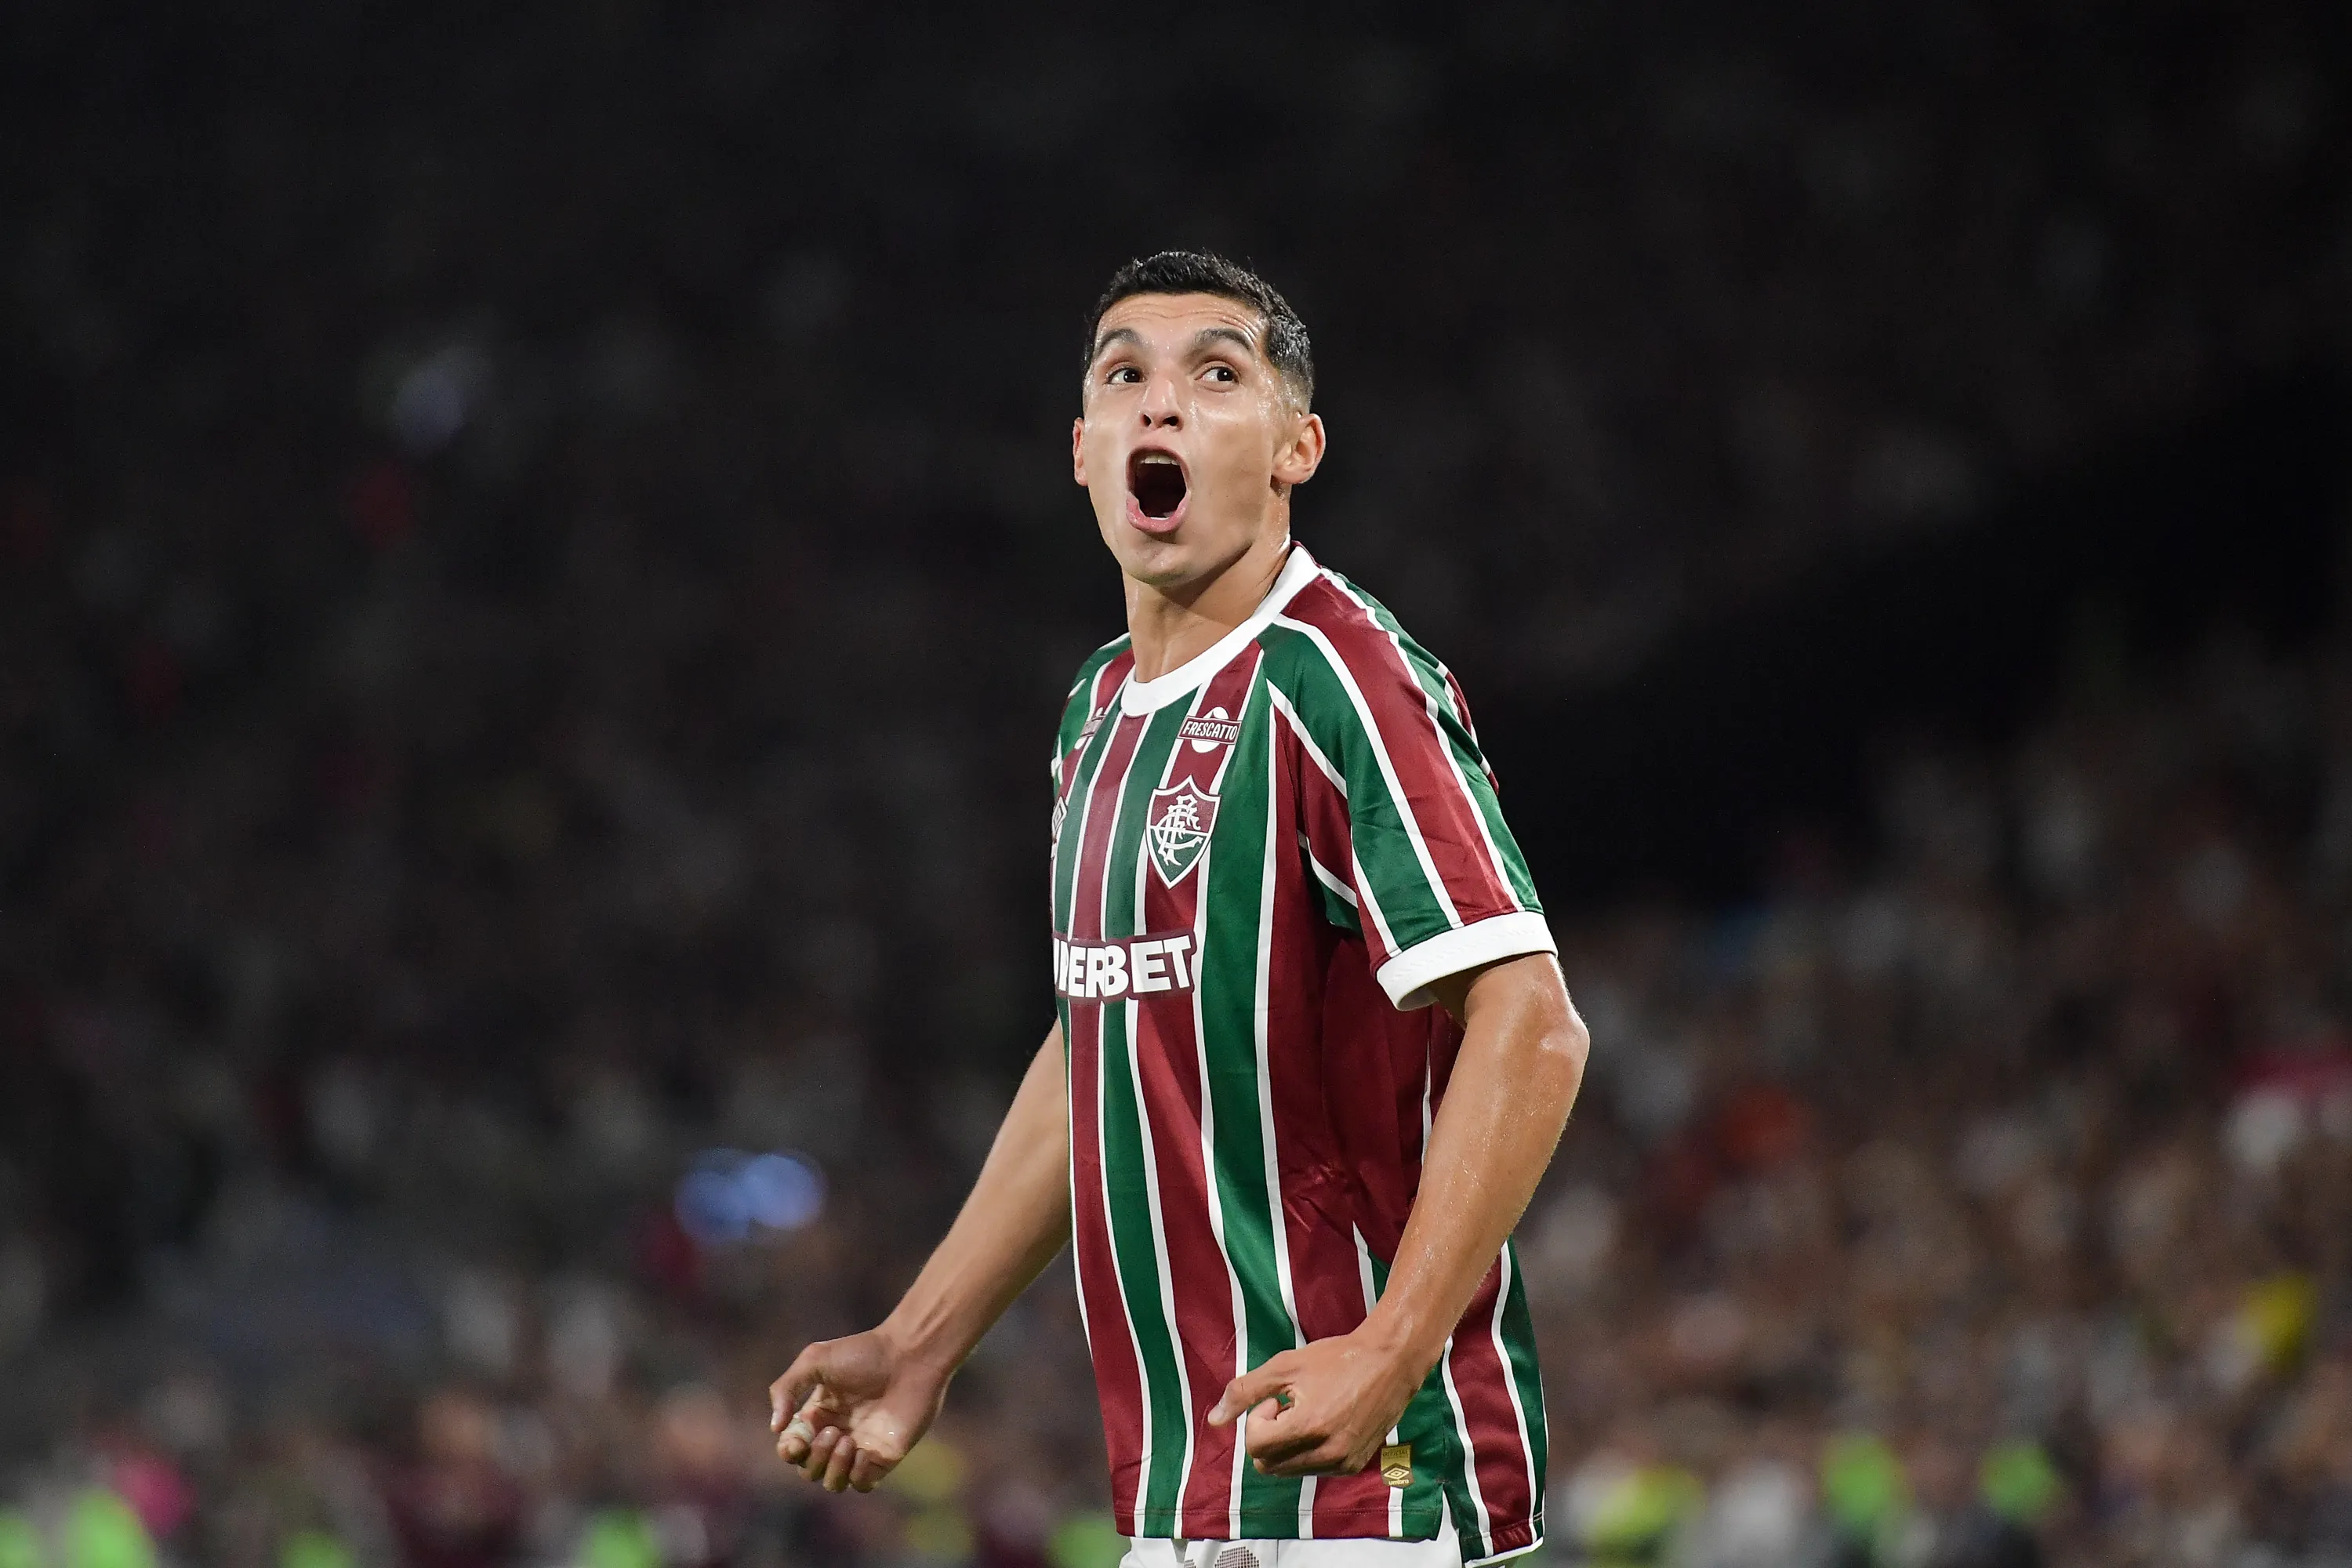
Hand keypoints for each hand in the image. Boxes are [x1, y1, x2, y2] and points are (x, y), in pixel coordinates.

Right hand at [768, 1327, 949, 1492]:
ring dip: (832, 1469)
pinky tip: (862, 1453)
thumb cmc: (865, 1352)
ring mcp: (860, 1448)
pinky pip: (862, 1485)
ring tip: (846, 1441)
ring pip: (832, 1482)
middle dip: (813, 1458)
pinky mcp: (884, 1457)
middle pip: (809, 1469)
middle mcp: (836, 1434)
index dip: (789, 1449)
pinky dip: (856, 1476)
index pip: (792, 1447)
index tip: (798, 1437)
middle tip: (832, 1432)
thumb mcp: (815, 1360)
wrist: (911, 1355)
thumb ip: (786, 1388)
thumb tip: (776, 1427)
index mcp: (818, 1414)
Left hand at [1205, 1329, 1425, 1478]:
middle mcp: (1327, 1454)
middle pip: (1267, 1463)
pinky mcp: (1354, 1466)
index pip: (1255, 1445)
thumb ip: (1244, 1391)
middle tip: (1289, 1405)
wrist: (1390, 1362)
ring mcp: (1342, 1464)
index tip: (1276, 1399)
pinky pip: (1313, 1470)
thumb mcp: (1285, 1366)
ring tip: (1309, 1411)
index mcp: (1308, 1428)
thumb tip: (1212, 1420)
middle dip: (1269, 1435)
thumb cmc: (1336, 1358)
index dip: (1258, 1419)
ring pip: (1288, 1470)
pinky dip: (1307, 1451)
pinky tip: (1325, 1422)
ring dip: (1287, 1445)